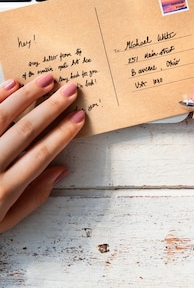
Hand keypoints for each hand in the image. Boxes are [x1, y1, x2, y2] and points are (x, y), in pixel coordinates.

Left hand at [0, 74, 84, 232]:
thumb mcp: (4, 221)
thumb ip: (34, 198)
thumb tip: (61, 170)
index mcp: (3, 191)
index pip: (40, 155)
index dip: (63, 134)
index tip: (79, 116)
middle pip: (26, 131)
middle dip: (51, 108)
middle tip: (70, 89)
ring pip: (2, 117)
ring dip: (26, 95)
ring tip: (46, 80)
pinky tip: (12, 84)